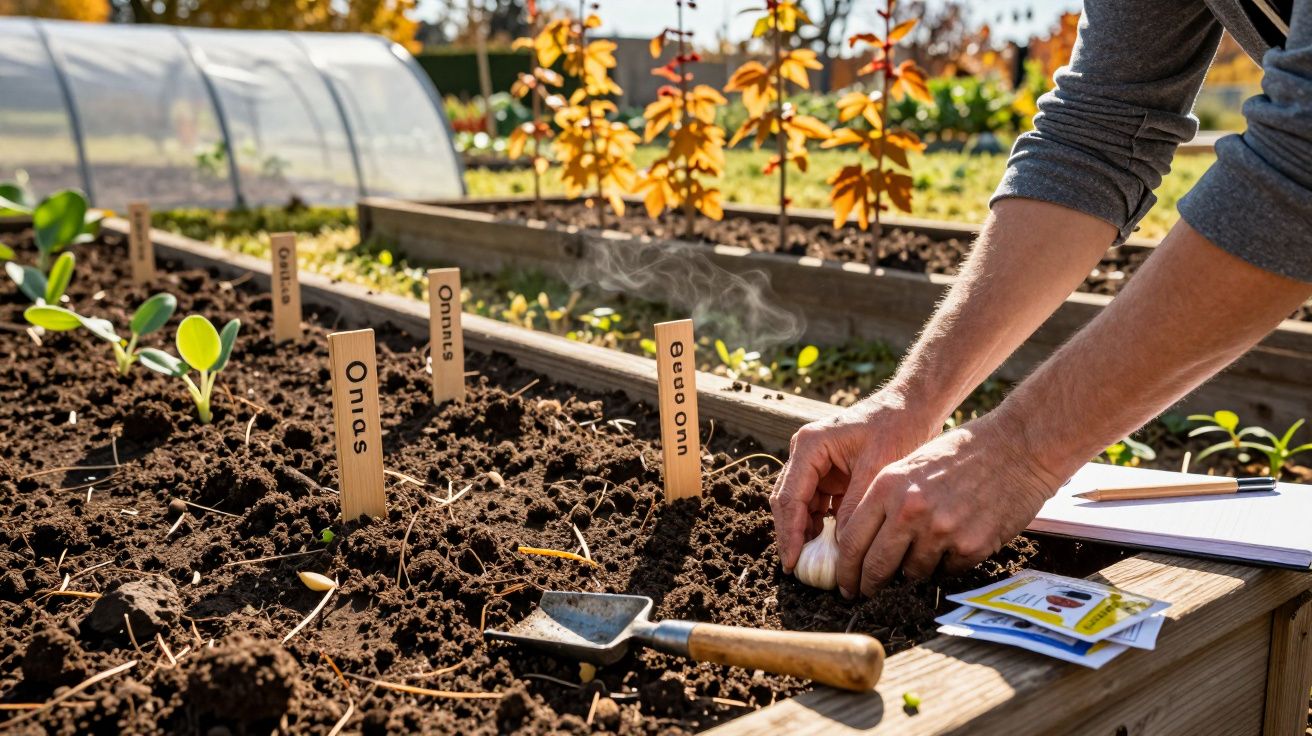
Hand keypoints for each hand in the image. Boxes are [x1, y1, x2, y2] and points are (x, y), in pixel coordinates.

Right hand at [770, 390, 937, 573]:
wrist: (913, 406)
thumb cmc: (897, 427)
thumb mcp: (877, 470)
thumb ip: (854, 507)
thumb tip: (840, 547)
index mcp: (810, 446)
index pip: (789, 497)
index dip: (789, 534)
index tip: (793, 563)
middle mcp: (806, 454)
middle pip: (787, 503)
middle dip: (792, 537)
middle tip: (800, 570)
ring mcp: (816, 465)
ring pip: (800, 507)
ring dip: (807, 534)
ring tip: (819, 564)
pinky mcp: (830, 474)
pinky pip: (818, 506)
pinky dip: (823, 527)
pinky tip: (834, 548)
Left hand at [834, 412, 1066, 597]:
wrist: (1017, 448)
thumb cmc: (962, 453)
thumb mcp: (910, 465)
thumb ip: (885, 501)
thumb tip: (863, 543)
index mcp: (888, 486)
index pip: (852, 540)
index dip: (846, 569)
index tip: (846, 582)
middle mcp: (910, 510)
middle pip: (876, 566)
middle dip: (868, 584)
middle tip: (866, 592)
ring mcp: (941, 531)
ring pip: (913, 572)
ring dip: (915, 568)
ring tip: (930, 546)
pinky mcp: (971, 547)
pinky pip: (947, 571)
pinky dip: (948, 563)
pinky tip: (957, 541)